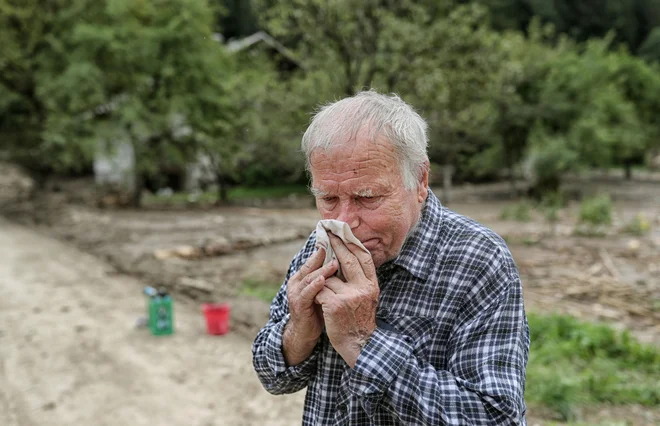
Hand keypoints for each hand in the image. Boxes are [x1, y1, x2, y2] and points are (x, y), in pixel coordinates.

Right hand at [283, 248, 337, 365]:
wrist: (305, 333)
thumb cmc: (317, 309)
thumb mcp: (324, 289)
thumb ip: (329, 276)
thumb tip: (344, 259)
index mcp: (303, 275)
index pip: (316, 258)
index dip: (327, 248)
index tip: (339, 238)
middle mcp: (297, 281)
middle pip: (312, 264)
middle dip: (324, 254)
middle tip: (337, 245)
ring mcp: (296, 293)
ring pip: (309, 277)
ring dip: (322, 270)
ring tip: (334, 263)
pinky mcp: (298, 305)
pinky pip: (307, 293)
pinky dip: (315, 286)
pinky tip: (323, 281)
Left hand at [315, 233, 378, 366]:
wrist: (359, 345)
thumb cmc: (359, 320)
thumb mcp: (367, 298)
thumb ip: (360, 280)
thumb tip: (347, 258)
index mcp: (372, 285)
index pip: (364, 257)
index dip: (353, 243)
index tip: (343, 232)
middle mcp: (363, 288)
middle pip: (347, 259)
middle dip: (335, 244)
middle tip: (327, 233)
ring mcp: (349, 296)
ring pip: (328, 277)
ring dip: (322, 281)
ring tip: (324, 293)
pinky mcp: (335, 304)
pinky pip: (320, 290)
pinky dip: (317, 294)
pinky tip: (319, 302)